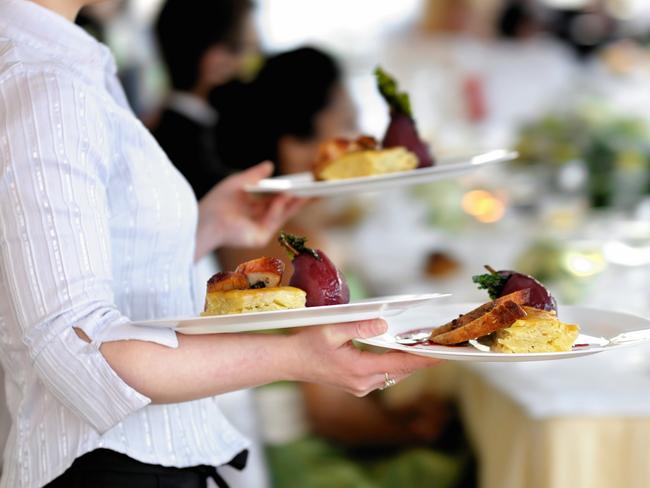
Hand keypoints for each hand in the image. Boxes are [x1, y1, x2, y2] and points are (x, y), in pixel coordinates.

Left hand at [195, 162, 306, 258]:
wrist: (205, 220)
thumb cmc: (218, 202)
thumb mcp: (239, 182)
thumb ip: (255, 174)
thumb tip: (270, 164)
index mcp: (254, 207)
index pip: (278, 199)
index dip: (293, 191)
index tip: (307, 183)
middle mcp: (260, 219)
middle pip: (286, 208)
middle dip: (302, 198)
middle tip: (318, 188)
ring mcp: (261, 229)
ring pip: (283, 214)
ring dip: (295, 201)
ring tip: (307, 188)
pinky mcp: (260, 237)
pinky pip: (273, 220)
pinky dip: (279, 207)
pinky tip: (286, 195)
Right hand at [287, 319, 440, 396]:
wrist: (289, 362)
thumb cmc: (307, 344)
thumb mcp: (332, 330)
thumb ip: (359, 326)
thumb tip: (383, 324)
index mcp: (359, 369)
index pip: (400, 363)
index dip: (423, 357)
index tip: (442, 353)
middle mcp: (363, 383)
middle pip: (401, 370)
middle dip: (421, 359)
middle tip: (441, 346)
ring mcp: (360, 387)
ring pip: (394, 375)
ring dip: (409, 362)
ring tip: (426, 348)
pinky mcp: (357, 386)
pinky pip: (384, 376)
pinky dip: (396, 365)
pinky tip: (402, 354)